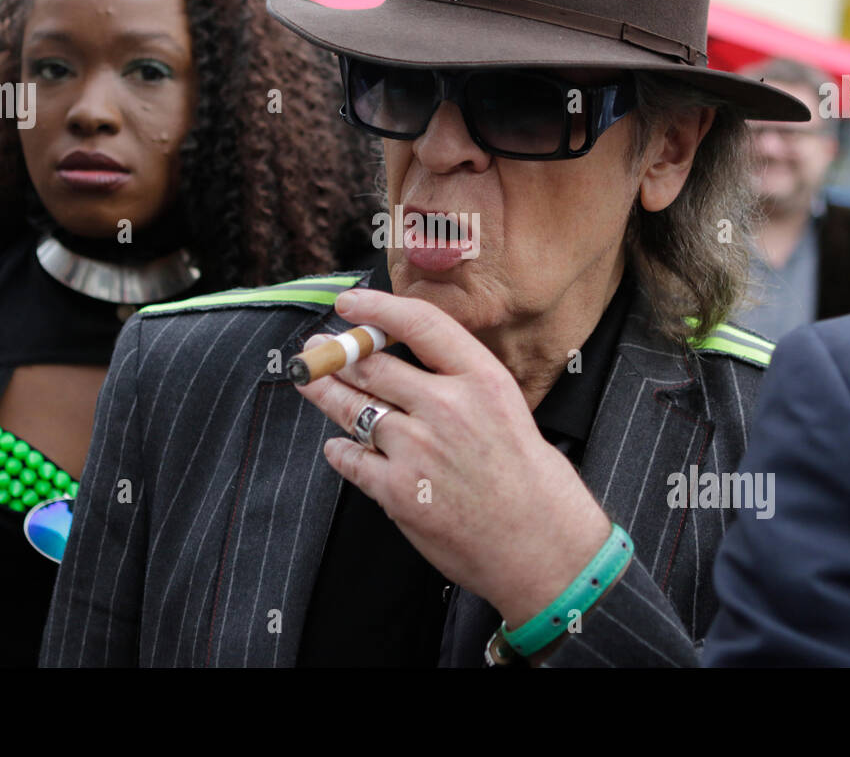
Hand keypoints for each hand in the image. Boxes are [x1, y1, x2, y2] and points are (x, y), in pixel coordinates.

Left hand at [294, 287, 613, 627]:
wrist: (541, 546)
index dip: (376, 308)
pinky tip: (338, 447)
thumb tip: (407, 365)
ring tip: (308, 381)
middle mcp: (447, 407)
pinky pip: (350, 459)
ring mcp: (418, 449)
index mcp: (482, 379)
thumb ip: (460, 384)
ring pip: (352, 408)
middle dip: (337, 355)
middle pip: (373, 366)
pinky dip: (339, 451)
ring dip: (324, 392)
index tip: (350, 303)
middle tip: (317, 350)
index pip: (420, 324)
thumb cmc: (531, 480)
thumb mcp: (508, 408)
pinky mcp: (397, 490)